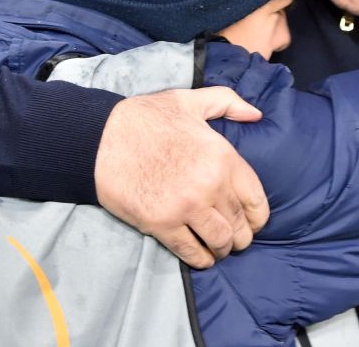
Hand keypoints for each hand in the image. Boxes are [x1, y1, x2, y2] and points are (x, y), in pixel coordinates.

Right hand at [94, 86, 268, 268]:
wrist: (101, 137)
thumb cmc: (146, 118)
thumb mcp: (190, 100)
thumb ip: (228, 102)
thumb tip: (256, 114)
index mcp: (222, 156)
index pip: (256, 201)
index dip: (258, 217)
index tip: (253, 221)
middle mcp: (210, 184)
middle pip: (240, 226)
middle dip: (240, 236)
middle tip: (234, 238)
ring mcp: (186, 206)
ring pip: (220, 242)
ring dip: (221, 249)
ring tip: (217, 247)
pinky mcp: (162, 224)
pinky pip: (192, 252)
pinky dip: (201, 259)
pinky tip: (202, 256)